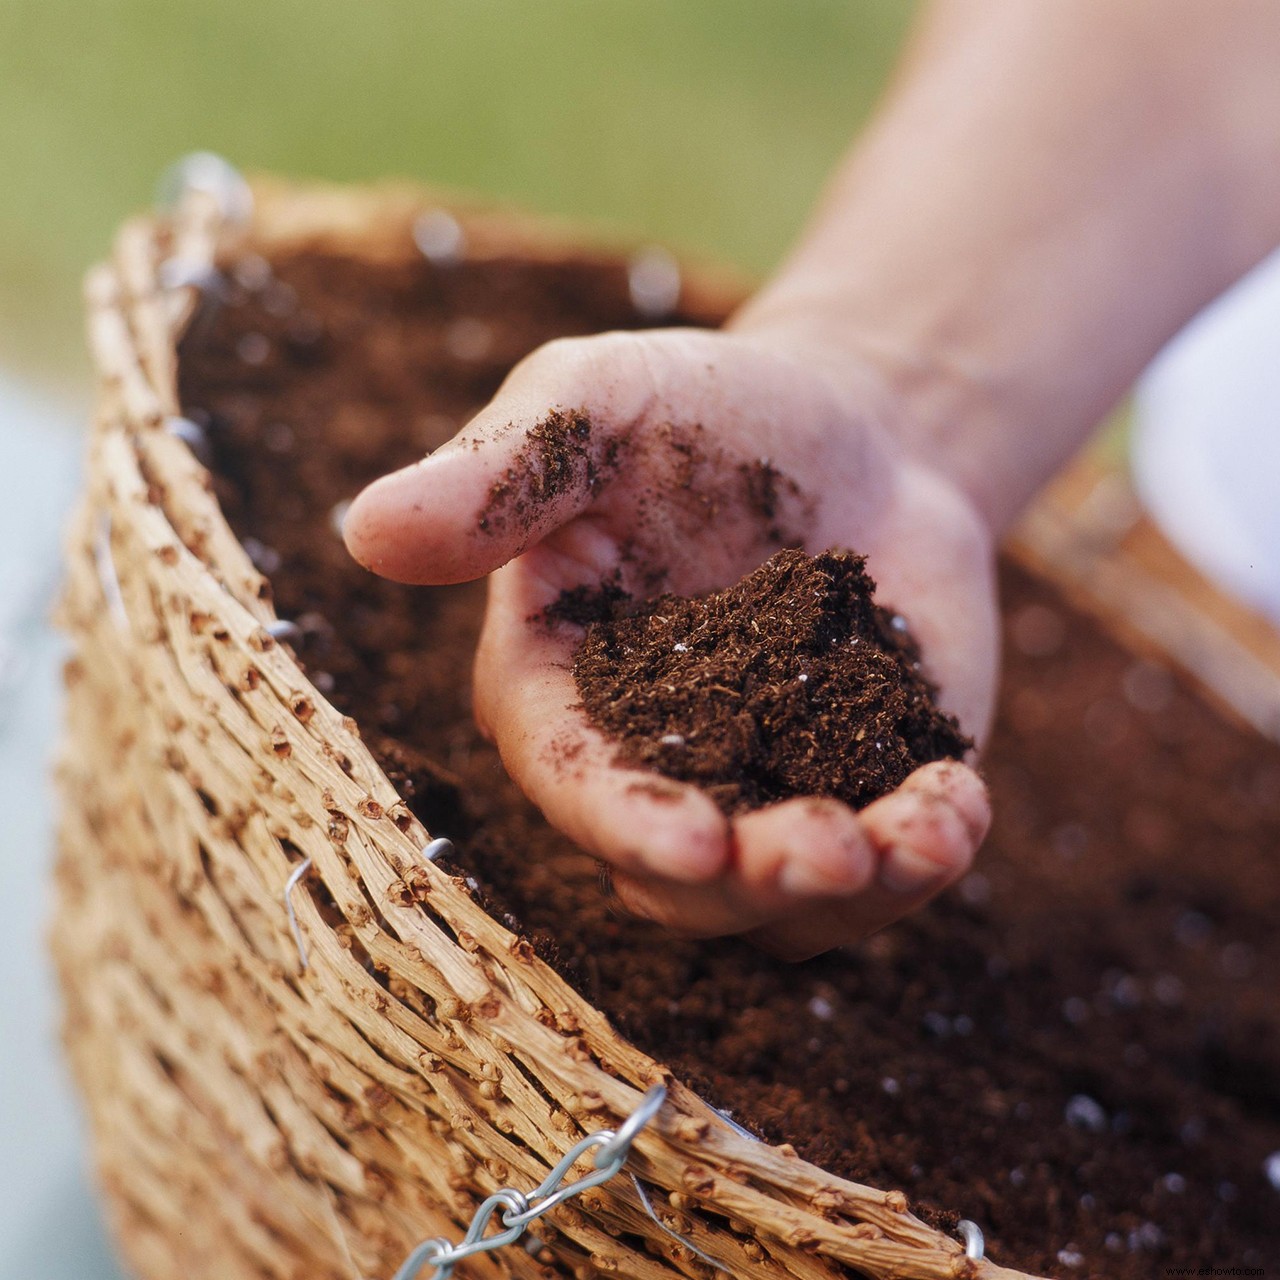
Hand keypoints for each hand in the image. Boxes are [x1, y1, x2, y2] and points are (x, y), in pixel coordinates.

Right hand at [343, 325, 997, 958]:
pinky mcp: (856, 791)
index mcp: (561, 688)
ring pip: (779, 901)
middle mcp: (652, 763)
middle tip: (824, 851)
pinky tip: (958, 806)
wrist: (853, 429)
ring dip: (846, 890)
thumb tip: (364, 532)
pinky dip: (922, 854)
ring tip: (919, 837)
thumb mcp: (600, 407)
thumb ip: (501, 472)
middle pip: (676, 875)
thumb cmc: (706, 413)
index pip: (575, 780)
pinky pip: (880, 865)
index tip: (695, 843)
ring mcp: (759, 789)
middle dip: (748, 880)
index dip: (625, 824)